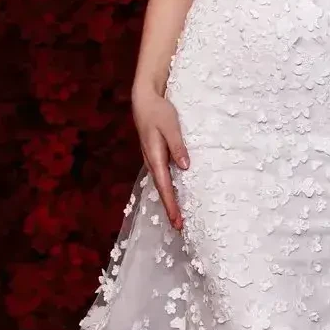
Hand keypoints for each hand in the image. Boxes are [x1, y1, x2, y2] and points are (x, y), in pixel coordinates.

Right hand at [132, 87, 189, 229]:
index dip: (171, 204)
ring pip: (161, 185)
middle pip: (162, 190)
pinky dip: (168, 190)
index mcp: (155, 157)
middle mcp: (152, 162)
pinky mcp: (156, 157)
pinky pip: (162, 178)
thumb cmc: (158, 112)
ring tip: (177, 218)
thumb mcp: (170, 126)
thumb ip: (178, 146)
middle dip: (170, 209)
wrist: (144, 101)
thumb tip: (185, 166)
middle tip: (179, 227)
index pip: (164, 186)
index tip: (177, 221)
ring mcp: (152, 160)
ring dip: (169, 201)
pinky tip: (175, 196)